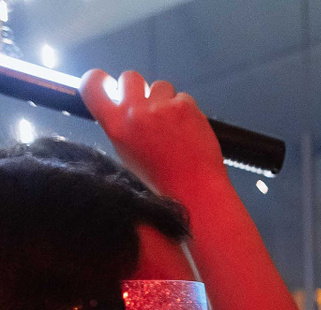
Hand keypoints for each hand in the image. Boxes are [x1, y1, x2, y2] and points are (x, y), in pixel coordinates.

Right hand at [79, 70, 225, 199]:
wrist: (194, 188)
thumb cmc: (159, 175)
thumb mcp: (126, 151)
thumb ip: (120, 123)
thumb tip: (120, 100)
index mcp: (114, 125)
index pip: (92, 84)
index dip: (100, 79)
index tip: (108, 83)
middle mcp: (134, 112)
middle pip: (130, 76)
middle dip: (139, 88)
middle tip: (149, 107)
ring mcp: (160, 108)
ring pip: (160, 85)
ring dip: (165, 99)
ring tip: (173, 125)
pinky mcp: (185, 106)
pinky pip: (182, 96)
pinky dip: (185, 109)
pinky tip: (188, 129)